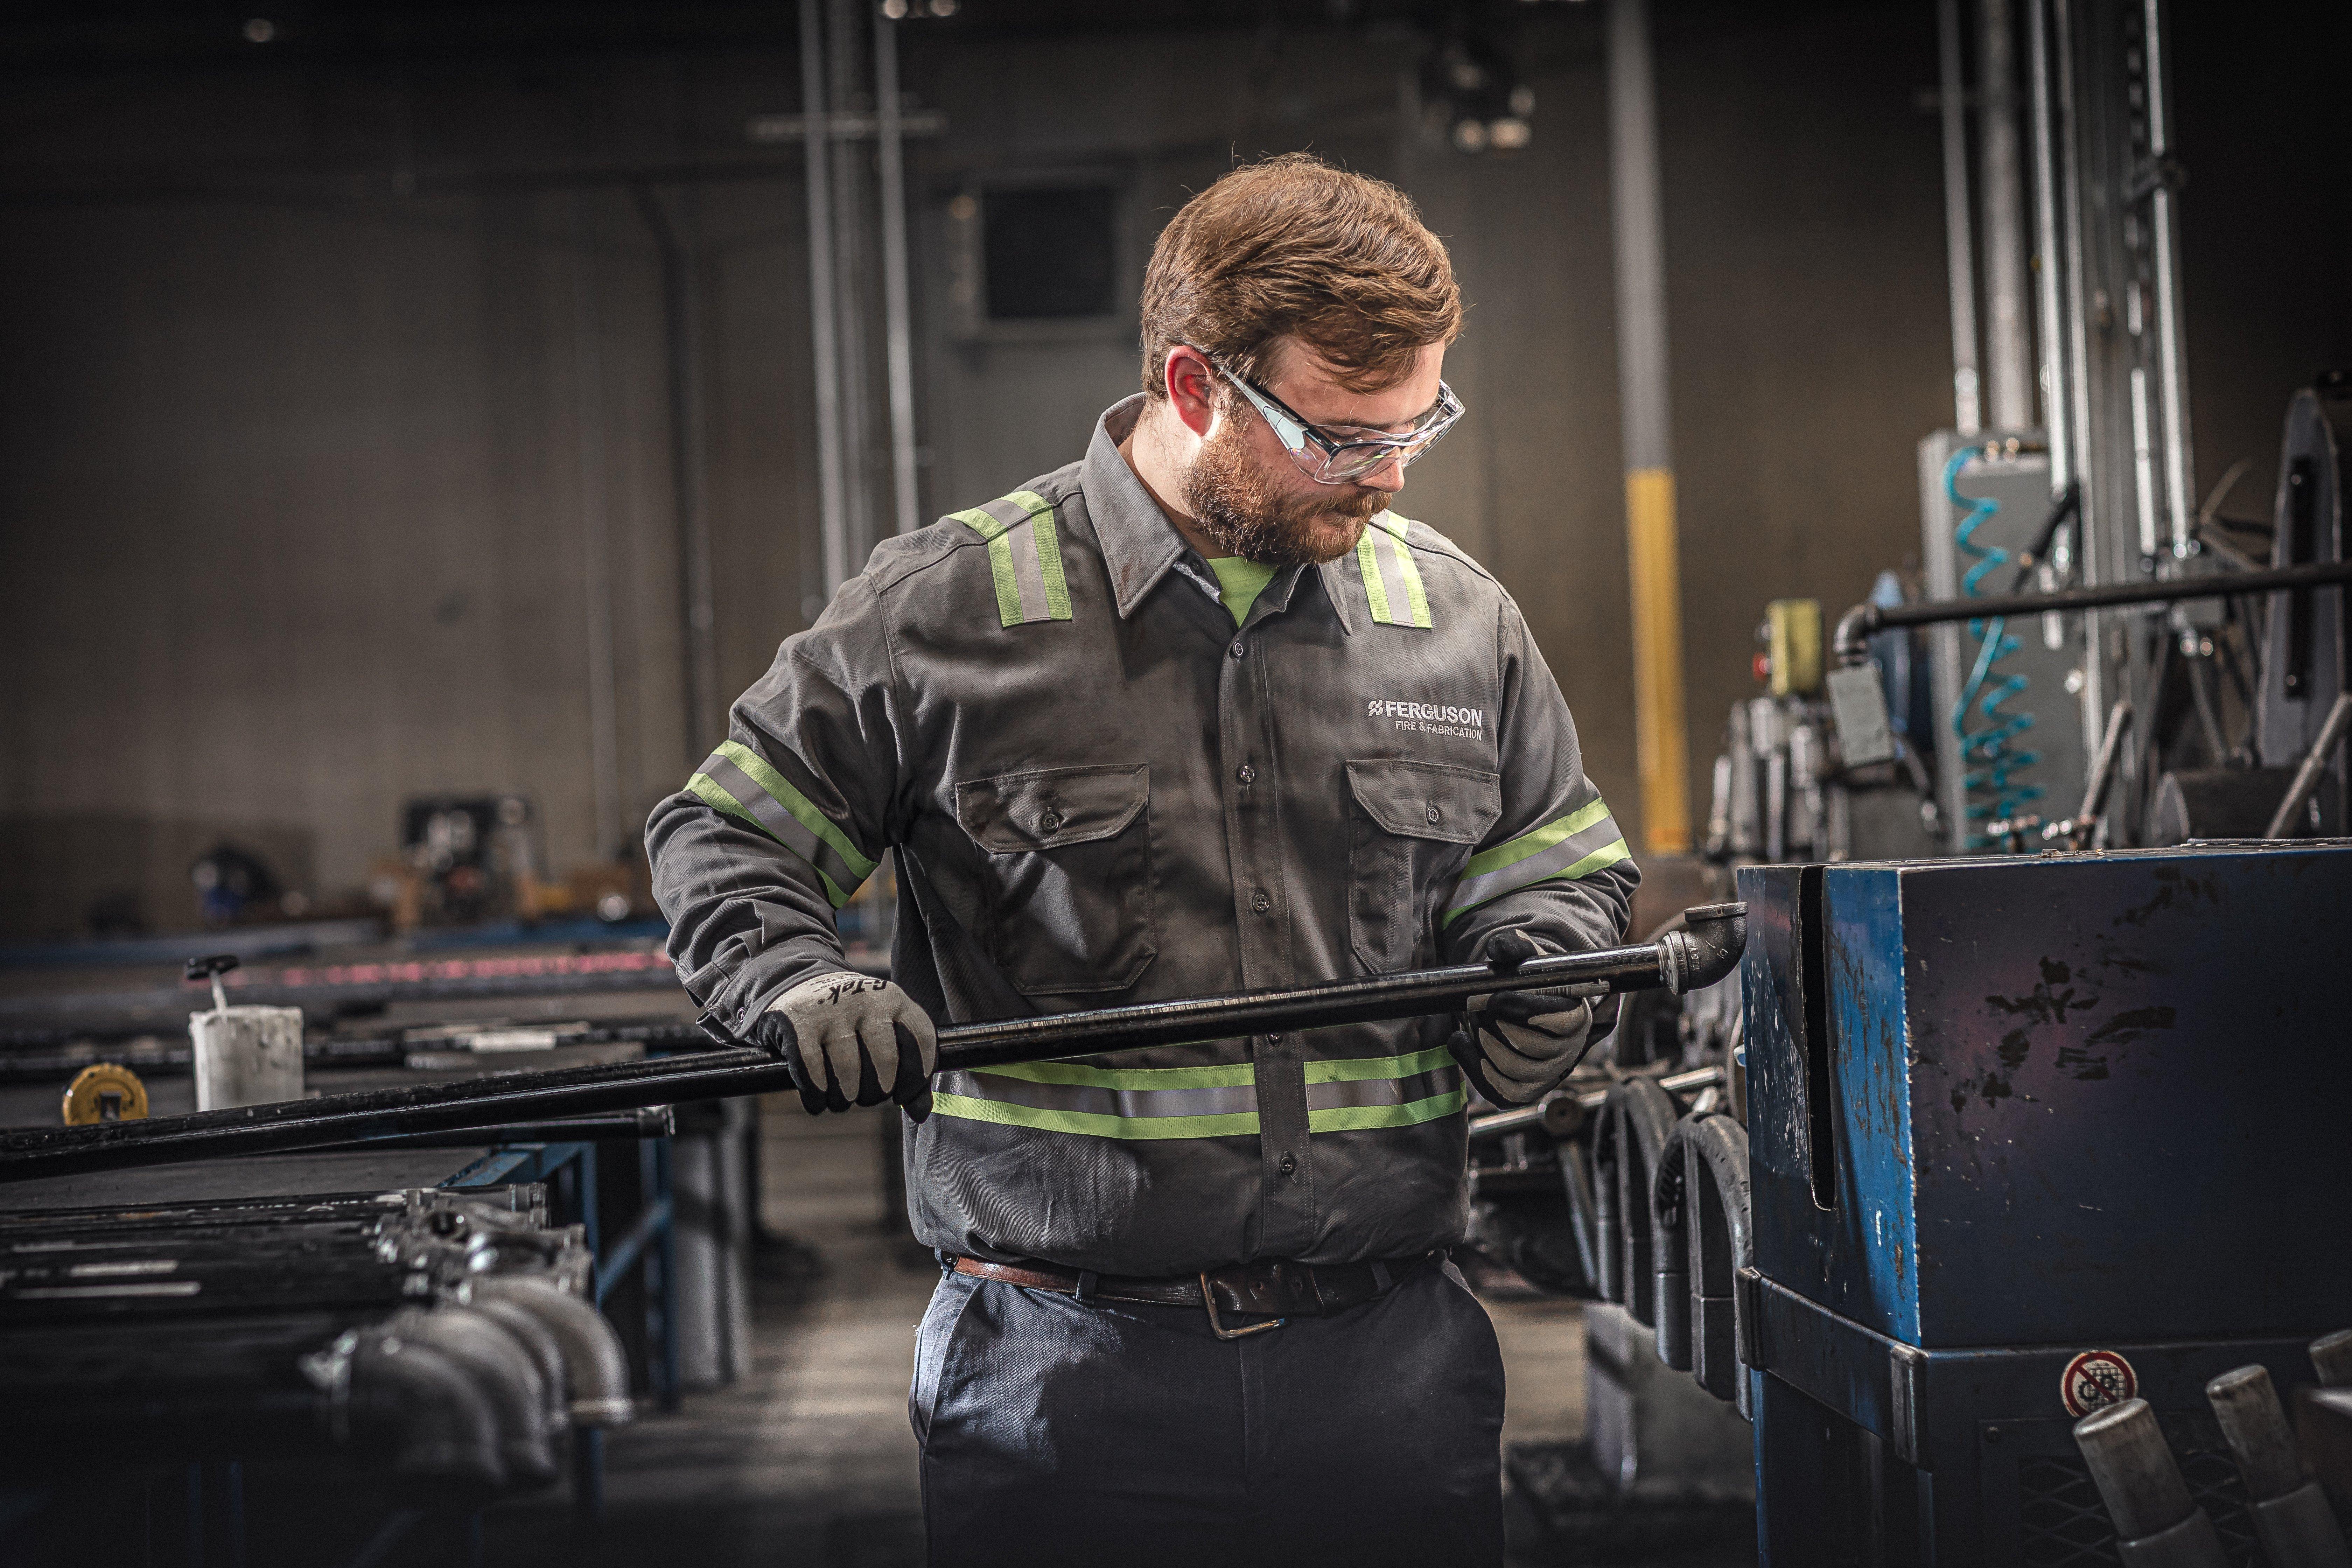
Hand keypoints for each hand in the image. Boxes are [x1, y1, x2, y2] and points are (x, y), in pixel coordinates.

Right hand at [753, 972, 939, 1121]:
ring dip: (845, 1098)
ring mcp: (831, 1008)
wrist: (801, 988)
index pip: (920, 1039)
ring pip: (848, 1071)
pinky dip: (817, 1095)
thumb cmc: (853, 1022)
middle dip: (876, 1092)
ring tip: (842, 1099)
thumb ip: (909, 1070)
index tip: (901, 1096)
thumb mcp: (885, 1032)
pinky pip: (813, 1071)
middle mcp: (866, 999)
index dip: (916, 1077)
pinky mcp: (799, 1021)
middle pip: (885, 1061)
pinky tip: (819, 1100)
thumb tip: (920, 1113)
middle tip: (866, 1097)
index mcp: (894, 999)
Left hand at [1447, 929, 1597, 1105]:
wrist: (1528, 1012)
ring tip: (1476, 1023)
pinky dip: (1475, 1067)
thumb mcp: (1527, 962)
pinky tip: (1462, 1042)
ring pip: (1513, 1068)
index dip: (1522, 1008)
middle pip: (1529, 1045)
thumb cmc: (1530, 986)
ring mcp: (1547, 1075)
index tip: (1495, 997)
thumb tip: (1498, 947)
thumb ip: (1516, 947)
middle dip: (1497, 1025)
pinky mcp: (1525, 1092)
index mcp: (1576, 1017)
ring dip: (1485, 1044)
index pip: (1557, 1019)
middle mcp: (1568, 1051)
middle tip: (1479, 1008)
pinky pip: (1499, 1090)